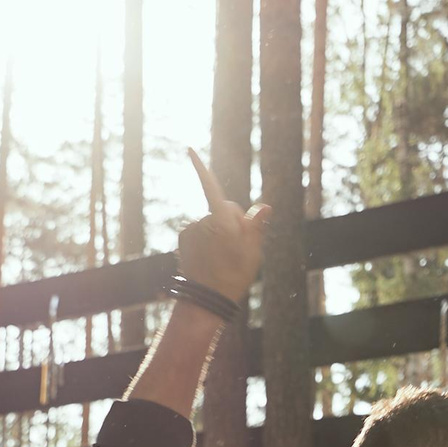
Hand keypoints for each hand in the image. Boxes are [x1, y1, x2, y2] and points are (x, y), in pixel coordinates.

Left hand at [178, 147, 269, 306]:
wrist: (207, 297)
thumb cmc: (235, 274)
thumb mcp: (253, 251)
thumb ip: (255, 225)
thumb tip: (264, 206)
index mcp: (222, 221)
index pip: (212, 188)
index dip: (201, 168)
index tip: (189, 149)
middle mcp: (203, 220)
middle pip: (224, 208)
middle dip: (232, 219)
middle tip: (239, 245)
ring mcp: (192, 228)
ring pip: (212, 220)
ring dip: (219, 231)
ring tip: (223, 255)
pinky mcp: (184, 236)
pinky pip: (200, 229)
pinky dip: (206, 237)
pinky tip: (211, 255)